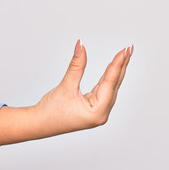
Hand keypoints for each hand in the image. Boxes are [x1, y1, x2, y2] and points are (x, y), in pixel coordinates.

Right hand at [0, 40, 132, 145]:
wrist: (39, 124)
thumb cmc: (51, 111)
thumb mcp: (66, 86)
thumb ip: (76, 65)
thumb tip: (81, 46)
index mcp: (98, 111)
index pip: (110, 82)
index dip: (117, 64)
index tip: (125, 50)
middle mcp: (101, 113)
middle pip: (114, 84)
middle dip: (121, 66)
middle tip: (129, 49)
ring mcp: (97, 111)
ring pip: (110, 87)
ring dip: (115, 71)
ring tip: (123, 56)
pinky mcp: (92, 108)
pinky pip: (103, 90)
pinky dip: (106, 78)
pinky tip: (111, 70)